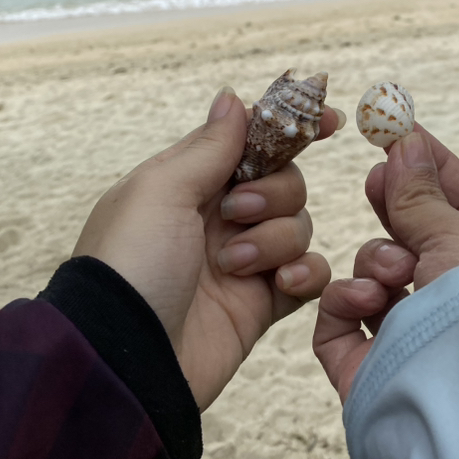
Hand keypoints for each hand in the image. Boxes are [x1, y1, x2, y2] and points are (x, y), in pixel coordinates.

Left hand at [73, 87, 341, 410]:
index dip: (292, 128)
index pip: (252, 141)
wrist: (128, 361)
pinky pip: (308, 273)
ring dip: (274, 239)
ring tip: (234, 265)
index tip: (330, 121)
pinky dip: (304, 273)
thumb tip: (233, 97)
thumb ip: (209, 147)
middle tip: (236, 214)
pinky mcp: (263, 302)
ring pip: (299, 225)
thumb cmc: (130, 264)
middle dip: (274, 192)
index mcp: (191, 182)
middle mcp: (220, 217)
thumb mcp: (161, 191)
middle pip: (286, 181)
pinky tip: (280, 282)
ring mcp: (244, 260)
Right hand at [314, 125, 458, 401]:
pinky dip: (347, 302)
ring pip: (379, 275)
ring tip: (393, 272)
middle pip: (419, 237)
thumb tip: (406, 141)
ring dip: (379, 260)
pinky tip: (367, 303)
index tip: (402, 131)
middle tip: (375, 177)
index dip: (435, 166)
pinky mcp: (372, 369)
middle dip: (396, 206)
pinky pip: (342, 321)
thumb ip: (423, 193)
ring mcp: (415, 339)